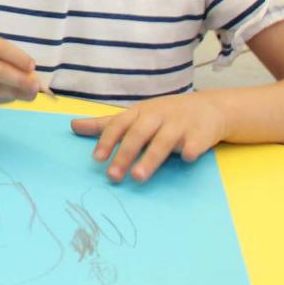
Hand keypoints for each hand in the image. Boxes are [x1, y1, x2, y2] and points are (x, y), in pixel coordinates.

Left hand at [73, 94, 225, 182]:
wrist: (210, 107)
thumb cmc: (165, 114)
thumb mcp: (135, 115)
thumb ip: (106, 124)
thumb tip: (73, 126)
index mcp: (140, 112)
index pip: (119, 124)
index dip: (107, 140)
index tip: (97, 158)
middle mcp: (158, 116)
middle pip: (138, 134)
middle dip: (125, 154)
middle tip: (113, 176)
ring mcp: (180, 124)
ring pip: (164, 141)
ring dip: (151, 158)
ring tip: (138, 177)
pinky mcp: (201, 133)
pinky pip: (196, 143)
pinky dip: (191, 150)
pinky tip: (187, 159)